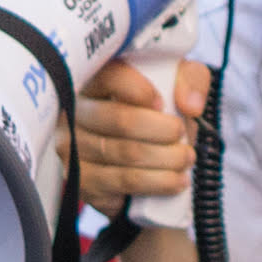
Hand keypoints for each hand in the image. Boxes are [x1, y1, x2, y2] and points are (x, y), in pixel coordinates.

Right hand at [75, 55, 206, 212]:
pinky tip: (173, 181)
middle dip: (164, 132)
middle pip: (121, 121)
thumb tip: (191, 105)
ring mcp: (71, 148)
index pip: (110, 77)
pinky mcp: (79, 181)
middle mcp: (73, 112)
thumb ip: (190, 81)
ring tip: (186, 160)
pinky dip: (155, 184)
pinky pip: (121, 184)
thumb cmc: (156, 113)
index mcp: (93, 80)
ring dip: (166, 161)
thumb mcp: (179, 84)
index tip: (163, 104)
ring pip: (125, 154)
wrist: (141, 158)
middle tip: (185, 139)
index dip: (141, 91)